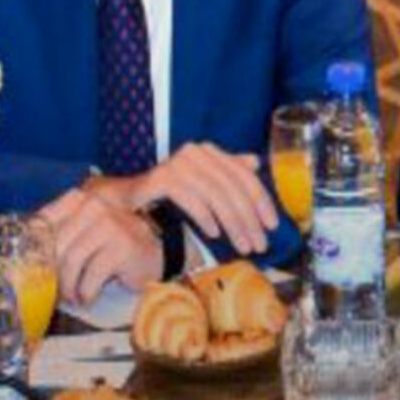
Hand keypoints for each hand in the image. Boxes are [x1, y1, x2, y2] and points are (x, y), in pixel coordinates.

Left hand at [40, 187, 164, 303]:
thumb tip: (26, 254)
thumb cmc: (114, 244)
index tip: (32, 267)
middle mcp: (94, 206)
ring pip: (71, 261)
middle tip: (55, 290)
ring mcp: (109, 224)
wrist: (158, 249)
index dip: (33, 247)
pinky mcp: (121, 247)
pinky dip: (86, 292)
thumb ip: (60, 233)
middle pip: (55, 245)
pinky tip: (88, 296)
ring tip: (73, 295)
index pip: (43, 221)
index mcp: (80, 199)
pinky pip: (90, 276)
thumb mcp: (85, 230)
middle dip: (52, 273)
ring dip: (68, 286)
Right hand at [117, 143, 278, 254]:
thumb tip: (255, 162)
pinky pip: (191, 198)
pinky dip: (205, 217)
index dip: (262, 201)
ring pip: (216, 195)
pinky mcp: (162, 178)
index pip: (244, 176)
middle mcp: (196, 153)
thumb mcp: (203, 183)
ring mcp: (178, 164)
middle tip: (259, 244)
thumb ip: (227, 172)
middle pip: (233, 187)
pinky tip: (214, 235)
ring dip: (233, 224)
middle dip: (250, 219)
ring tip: (242, 246)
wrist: (126, 199)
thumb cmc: (168, 194)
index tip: (273, 225)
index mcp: (210, 152)